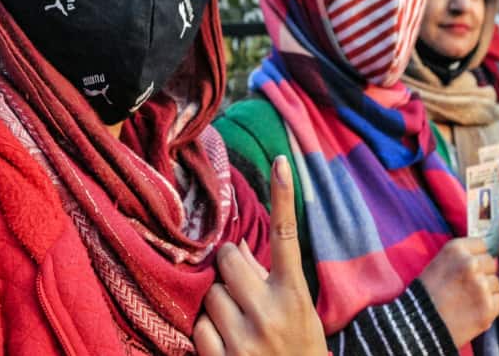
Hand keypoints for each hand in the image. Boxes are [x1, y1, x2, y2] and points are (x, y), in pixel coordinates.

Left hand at [194, 156, 327, 355]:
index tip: (282, 161)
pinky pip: (198, 327)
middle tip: (242, 284)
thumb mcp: (298, 312)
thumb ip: (271, 279)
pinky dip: (208, 332)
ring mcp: (243, 336)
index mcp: (294, 294)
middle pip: (229, 260)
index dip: (284, 196)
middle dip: (230, 267)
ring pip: (210, 292)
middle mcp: (269, 310)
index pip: (287, 236)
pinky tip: (227, 344)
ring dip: (218, 302)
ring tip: (238, 322)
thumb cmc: (299, 348)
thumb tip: (236, 252)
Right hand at [419, 238, 498, 347]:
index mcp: (456, 249)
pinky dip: (491, 306)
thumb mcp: (439, 262)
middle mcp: (470, 263)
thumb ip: (462, 255)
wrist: (421, 323)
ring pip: (496, 282)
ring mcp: (480, 285)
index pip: (482, 244)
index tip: (469, 266)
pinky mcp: (488, 306)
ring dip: (487, 290)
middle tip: (468, 285)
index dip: (477, 256)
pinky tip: (475, 309)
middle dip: (483, 272)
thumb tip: (486, 253)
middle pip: (491, 262)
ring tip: (469, 299)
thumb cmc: (428, 292)